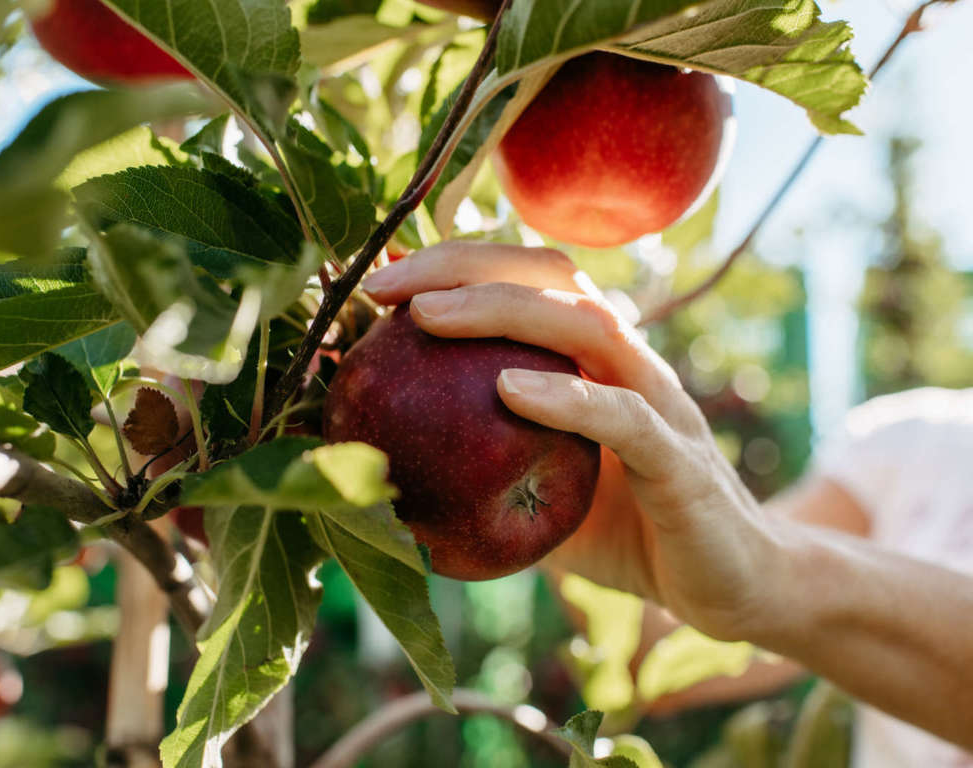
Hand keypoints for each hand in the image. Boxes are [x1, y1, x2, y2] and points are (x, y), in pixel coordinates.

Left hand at [363, 241, 783, 641]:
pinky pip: (625, 419)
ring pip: (589, 325)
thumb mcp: (539, 496)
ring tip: (427, 315)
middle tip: (386, 283)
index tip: (383, 279)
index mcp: (595, 362)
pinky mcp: (682, 462)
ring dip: (504, 310)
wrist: (729, 584)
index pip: (528, 284)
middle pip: (553, 279)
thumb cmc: (623, 534)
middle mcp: (629, 365)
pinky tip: (507, 391)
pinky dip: (567, 399)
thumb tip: (387, 475)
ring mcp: (662, 404)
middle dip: (466, 266)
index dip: (456, 267)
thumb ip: (482, 472)